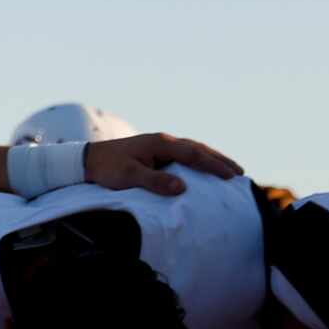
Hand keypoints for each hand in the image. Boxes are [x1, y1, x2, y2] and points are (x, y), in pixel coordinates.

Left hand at [86, 133, 242, 196]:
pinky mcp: (157, 151)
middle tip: (240, 173)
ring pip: (194, 150)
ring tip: (230, 169)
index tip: (231, 176)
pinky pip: (185, 154)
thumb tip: (181, 187)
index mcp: (160, 144)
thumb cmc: (107, 168)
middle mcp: (164, 141)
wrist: (88, 160)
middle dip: (220, 160)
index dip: (213, 166)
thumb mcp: (128, 177)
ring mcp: (161, 145)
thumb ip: (154, 181)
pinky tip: (205, 168)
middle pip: (199, 149)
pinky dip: (199, 160)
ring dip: (213, 159)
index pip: (194, 155)